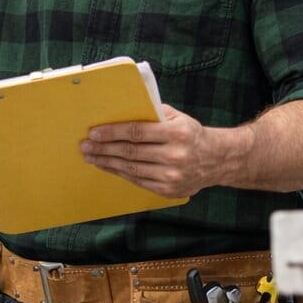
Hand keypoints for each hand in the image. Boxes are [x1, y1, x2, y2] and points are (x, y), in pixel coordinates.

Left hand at [79, 104, 223, 198]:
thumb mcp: (177, 117)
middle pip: (131, 152)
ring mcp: (172, 176)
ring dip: (107, 163)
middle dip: (104, 149)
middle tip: (85, 146)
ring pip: (131, 169)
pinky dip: (120, 173)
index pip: (137, 132)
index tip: (94, 133)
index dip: (113, 133)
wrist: (217, 160)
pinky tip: (108, 167)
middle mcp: (175, 156)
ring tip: (91, 157)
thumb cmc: (190, 134)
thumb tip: (120, 111)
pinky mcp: (168, 190)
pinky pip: (138, 181)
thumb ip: (152, 114)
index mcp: (177, 133)